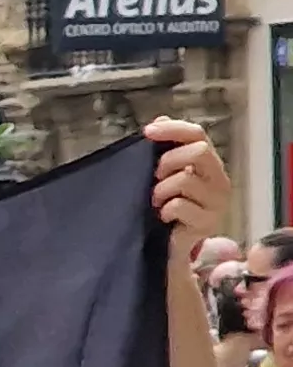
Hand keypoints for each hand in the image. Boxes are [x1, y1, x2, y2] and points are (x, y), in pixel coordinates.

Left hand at [150, 118, 229, 238]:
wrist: (169, 247)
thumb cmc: (165, 208)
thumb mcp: (162, 176)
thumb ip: (163, 150)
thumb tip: (160, 119)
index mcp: (208, 164)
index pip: (197, 134)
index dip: (173, 129)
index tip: (147, 132)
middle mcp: (219, 180)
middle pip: (199, 151)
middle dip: (168, 161)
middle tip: (154, 178)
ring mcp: (217, 202)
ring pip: (185, 179)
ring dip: (160, 191)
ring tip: (157, 202)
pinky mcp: (208, 223)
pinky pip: (178, 205)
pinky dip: (163, 210)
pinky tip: (164, 217)